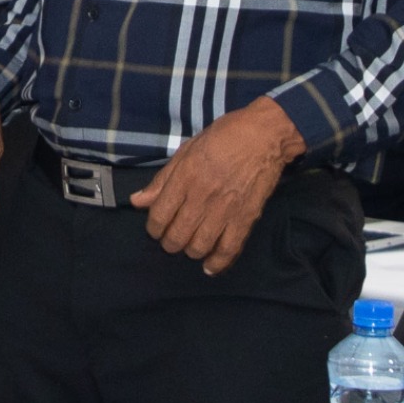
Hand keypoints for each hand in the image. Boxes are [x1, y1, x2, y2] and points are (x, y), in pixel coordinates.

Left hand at [129, 97, 303, 273]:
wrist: (265, 136)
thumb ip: (162, 179)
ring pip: (199, 246)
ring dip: (190, 251)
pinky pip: (228, 249)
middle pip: (177, 236)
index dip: (153, 228)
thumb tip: (137, 201)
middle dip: (169, 242)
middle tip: (173, 238)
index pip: (159, 215)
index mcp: (185, 177)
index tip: (156, 228)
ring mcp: (225, 210)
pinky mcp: (245, 218)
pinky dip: (217, 263)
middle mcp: (202, 196)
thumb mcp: (187, 150)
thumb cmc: (224, 136)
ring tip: (191, 245)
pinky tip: (209, 266)